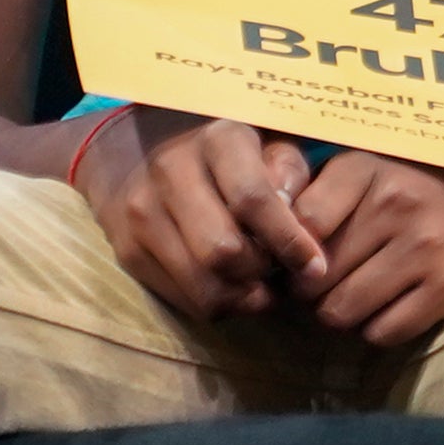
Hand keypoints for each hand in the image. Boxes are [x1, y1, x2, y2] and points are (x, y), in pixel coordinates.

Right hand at [85, 110, 328, 319]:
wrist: (140, 160)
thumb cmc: (230, 159)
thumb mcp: (270, 149)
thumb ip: (292, 176)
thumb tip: (301, 225)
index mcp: (217, 140)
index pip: (252, 198)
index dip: (288, 240)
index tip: (315, 266)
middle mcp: (171, 170)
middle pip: (223, 250)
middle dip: (263, 272)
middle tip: (282, 273)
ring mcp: (142, 212)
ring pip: (204, 284)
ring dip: (244, 297)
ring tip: (262, 286)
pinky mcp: (128, 250)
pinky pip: (184, 299)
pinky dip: (219, 304)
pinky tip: (233, 288)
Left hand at [289, 154, 443, 346]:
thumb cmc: (409, 211)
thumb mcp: (363, 185)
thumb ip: (309, 202)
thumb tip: (257, 248)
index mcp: (367, 168)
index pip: (299, 225)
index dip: (289, 256)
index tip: (299, 262)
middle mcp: (398, 200)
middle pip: (314, 278)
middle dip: (315, 293)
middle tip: (333, 287)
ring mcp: (426, 244)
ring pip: (341, 310)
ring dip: (343, 316)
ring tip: (361, 298)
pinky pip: (380, 331)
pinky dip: (379, 330)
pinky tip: (394, 308)